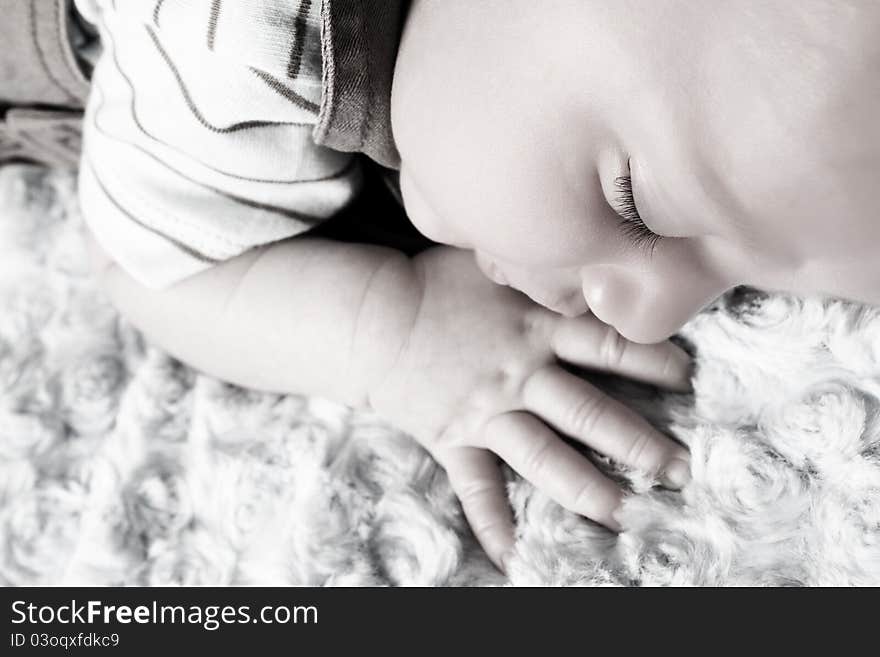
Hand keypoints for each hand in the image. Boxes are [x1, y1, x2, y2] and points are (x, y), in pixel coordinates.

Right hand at [366, 247, 691, 570]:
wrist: (373, 316)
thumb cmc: (436, 282)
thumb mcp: (493, 256)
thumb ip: (542, 263)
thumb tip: (588, 248)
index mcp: (535, 326)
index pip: (607, 344)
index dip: (652, 359)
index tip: (688, 376)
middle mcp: (520, 375)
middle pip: (589, 413)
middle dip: (639, 443)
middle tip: (680, 470)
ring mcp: (488, 413)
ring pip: (546, 458)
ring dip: (588, 489)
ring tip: (627, 515)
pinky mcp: (455, 440)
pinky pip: (476, 489)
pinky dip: (493, 524)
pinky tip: (514, 560)